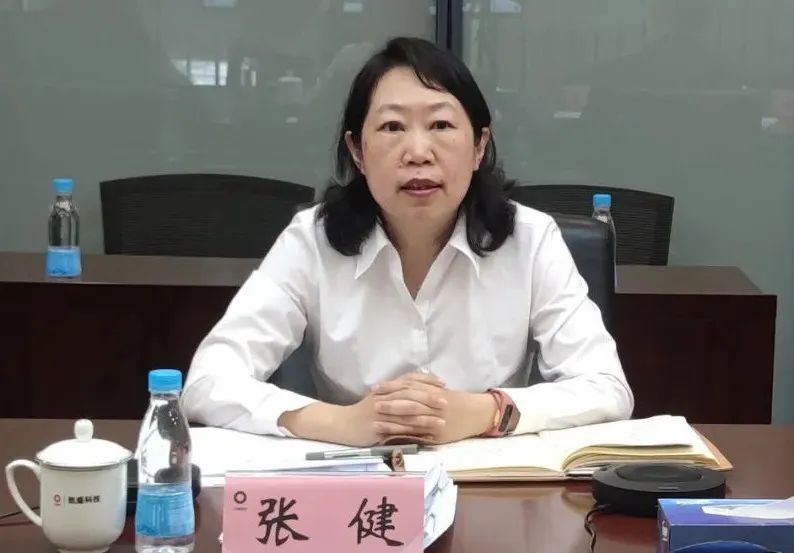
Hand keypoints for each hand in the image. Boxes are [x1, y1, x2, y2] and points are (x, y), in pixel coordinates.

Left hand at [372, 373, 497, 443]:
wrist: (478, 413)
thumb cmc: (458, 401)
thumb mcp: (441, 390)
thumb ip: (423, 387)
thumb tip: (403, 384)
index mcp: (432, 391)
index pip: (408, 387)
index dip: (390, 387)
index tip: (375, 388)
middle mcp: (433, 405)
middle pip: (407, 402)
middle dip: (389, 403)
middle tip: (372, 403)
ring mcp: (434, 421)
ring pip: (409, 421)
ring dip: (391, 423)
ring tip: (374, 424)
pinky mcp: (436, 435)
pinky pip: (417, 436)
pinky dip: (403, 437)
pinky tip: (391, 439)